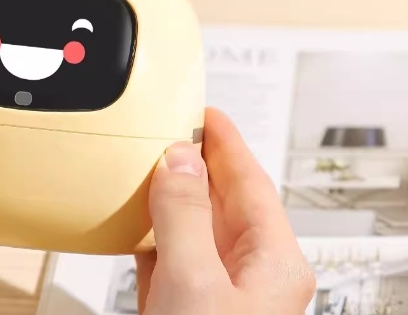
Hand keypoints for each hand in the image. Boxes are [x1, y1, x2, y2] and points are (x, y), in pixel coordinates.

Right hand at [135, 108, 315, 314]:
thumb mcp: (194, 281)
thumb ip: (185, 216)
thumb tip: (179, 162)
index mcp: (274, 265)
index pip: (252, 184)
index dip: (227, 143)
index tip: (204, 113)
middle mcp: (252, 279)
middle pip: (224, 204)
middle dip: (195, 164)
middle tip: (169, 130)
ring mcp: (218, 298)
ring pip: (196, 233)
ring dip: (169, 200)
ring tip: (147, 168)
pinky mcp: (186, 311)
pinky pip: (171, 263)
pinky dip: (151, 238)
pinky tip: (134, 226)